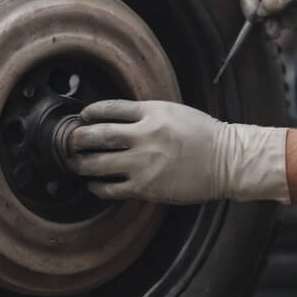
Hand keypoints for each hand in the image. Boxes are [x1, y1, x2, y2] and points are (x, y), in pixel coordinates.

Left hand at [66, 100, 289, 204]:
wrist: (227, 161)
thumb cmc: (203, 135)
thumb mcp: (173, 112)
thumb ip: (145, 114)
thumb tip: (115, 117)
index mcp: (152, 113)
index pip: (109, 108)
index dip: (89, 112)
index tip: (82, 116)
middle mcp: (144, 136)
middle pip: (97, 135)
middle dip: (76, 138)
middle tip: (68, 141)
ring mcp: (144, 163)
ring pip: (98, 163)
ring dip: (80, 163)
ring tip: (73, 162)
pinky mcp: (146, 187)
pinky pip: (111, 187)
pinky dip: (97, 185)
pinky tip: (94, 183)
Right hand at [239, 0, 296, 37]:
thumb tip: (261, 9)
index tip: (254, 15)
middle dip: (253, 11)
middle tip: (260, 24)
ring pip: (255, 11)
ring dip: (261, 24)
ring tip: (272, 32)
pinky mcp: (278, 12)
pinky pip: (265, 23)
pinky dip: (267, 29)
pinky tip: (274, 33)